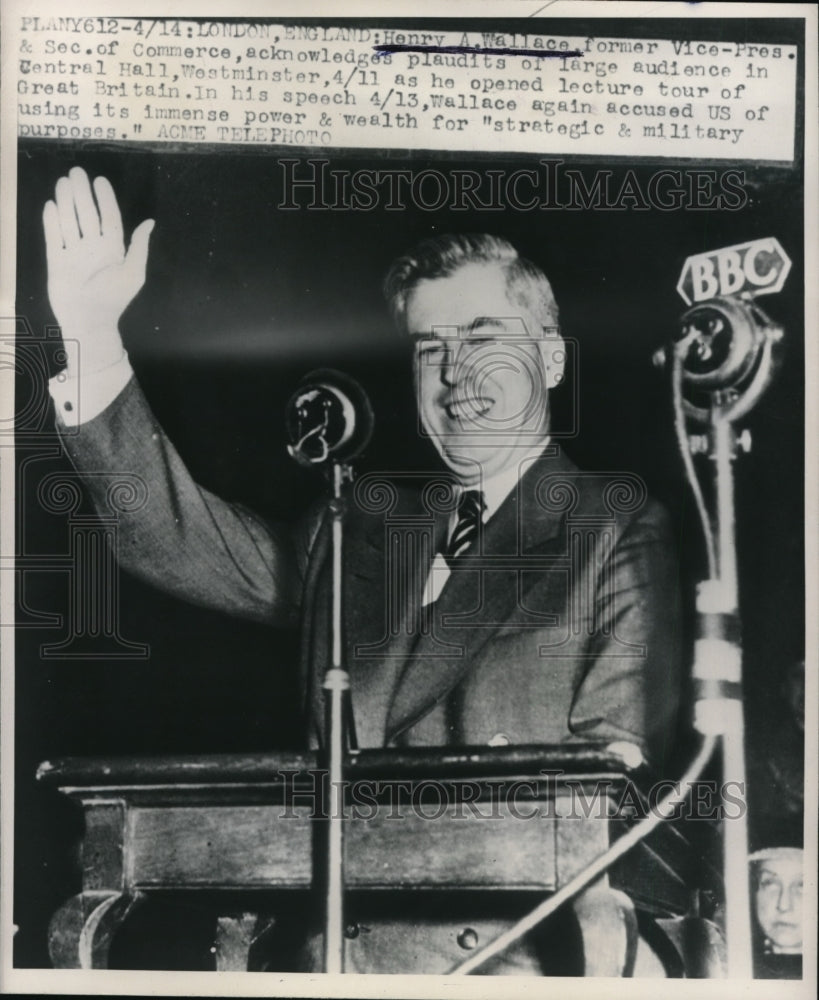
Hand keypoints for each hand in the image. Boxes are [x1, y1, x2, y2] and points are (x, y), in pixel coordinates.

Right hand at [43, 166, 153, 373]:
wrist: (90, 321)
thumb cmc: (115, 298)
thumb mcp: (134, 272)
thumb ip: (139, 246)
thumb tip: (149, 221)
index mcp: (113, 249)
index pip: (108, 218)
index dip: (105, 199)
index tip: (100, 181)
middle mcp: (93, 248)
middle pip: (87, 215)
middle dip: (82, 194)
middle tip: (77, 172)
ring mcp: (74, 253)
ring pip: (69, 222)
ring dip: (66, 202)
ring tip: (63, 183)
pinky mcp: (57, 261)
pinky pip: (53, 237)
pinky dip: (51, 222)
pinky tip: (51, 205)